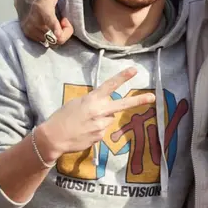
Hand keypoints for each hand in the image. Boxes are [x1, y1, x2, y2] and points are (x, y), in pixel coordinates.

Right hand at [15, 0, 77, 45]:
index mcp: (44, 11)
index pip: (51, 24)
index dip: (58, 31)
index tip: (60, 33)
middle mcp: (36, 22)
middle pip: (57, 38)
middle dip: (64, 31)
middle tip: (63, 21)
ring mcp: (31, 30)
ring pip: (52, 41)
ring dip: (56, 34)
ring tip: (54, 22)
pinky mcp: (28, 35)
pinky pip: (45, 42)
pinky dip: (49, 36)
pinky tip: (47, 26)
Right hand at [35, 68, 154, 160]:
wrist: (53, 138)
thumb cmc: (62, 117)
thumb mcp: (77, 103)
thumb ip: (94, 103)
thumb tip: (107, 109)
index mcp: (92, 100)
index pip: (110, 86)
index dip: (122, 77)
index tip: (134, 70)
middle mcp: (99, 112)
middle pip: (123, 105)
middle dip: (139, 100)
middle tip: (153, 97)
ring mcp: (101, 125)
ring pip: (109, 119)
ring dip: (101, 120)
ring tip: (85, 123)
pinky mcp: (100, 137)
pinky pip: (102, 130)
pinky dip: (95, 130)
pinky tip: (84, 131)